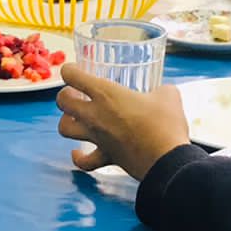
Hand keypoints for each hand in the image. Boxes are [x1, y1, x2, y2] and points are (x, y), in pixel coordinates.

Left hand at [55, 65, 190, 179]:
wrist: (167, 159)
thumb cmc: (165, 124)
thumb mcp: (168, 96)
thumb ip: (161, 91)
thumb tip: (163, 93)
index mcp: (106, 93)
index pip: (72, 76)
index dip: (69, 70)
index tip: (74, 70)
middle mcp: (95, 114)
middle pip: (63, 102)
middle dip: (65, 95)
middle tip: (75, 94)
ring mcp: (97, 137)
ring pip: (64, 129)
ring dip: (66, 122)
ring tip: (74, 119)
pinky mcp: (106, 157)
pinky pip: (84, 161)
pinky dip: (78, 157)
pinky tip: (77, 152)